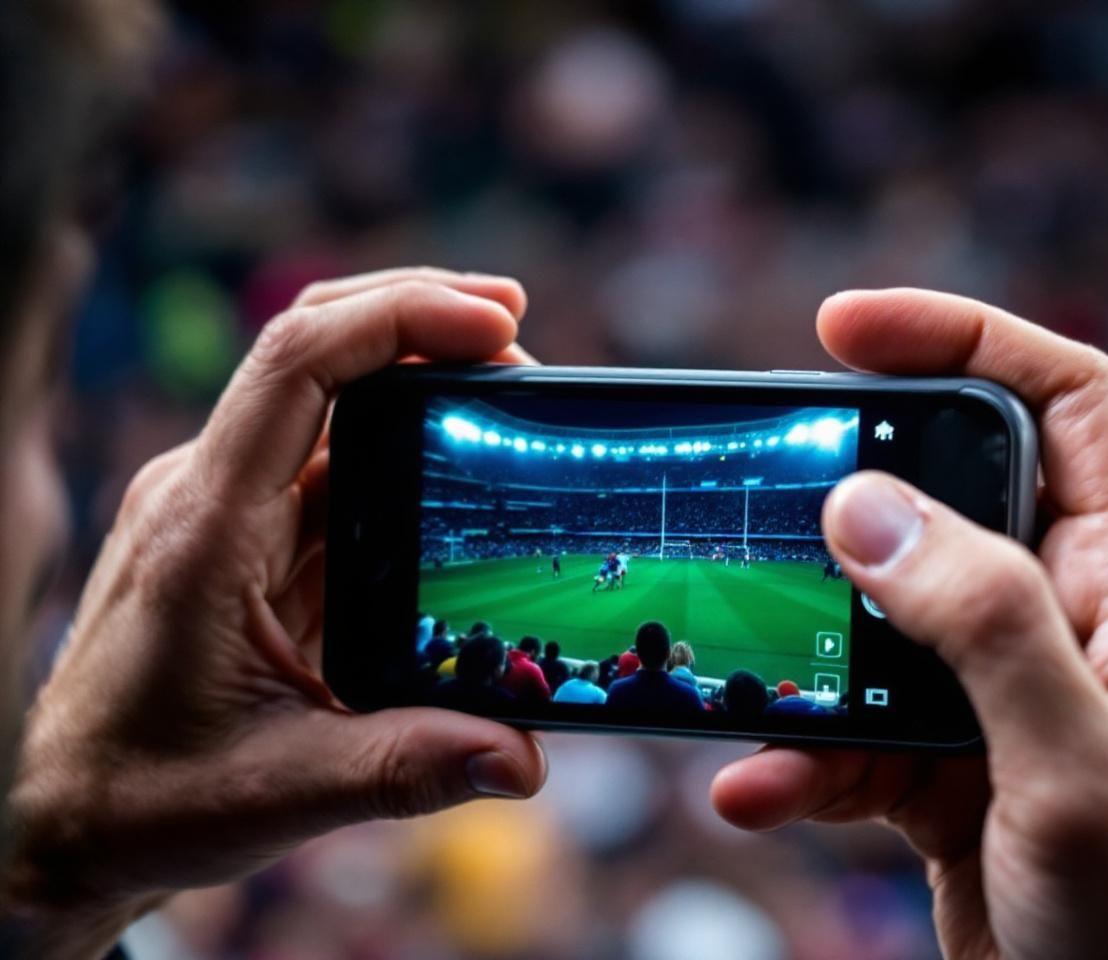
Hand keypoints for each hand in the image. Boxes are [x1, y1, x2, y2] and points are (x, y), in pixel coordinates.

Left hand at [2, 269, 547, 957]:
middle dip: (422, 318)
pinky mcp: (243, 538)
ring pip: (328, 401)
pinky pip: (329, 464)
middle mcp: (209, 494)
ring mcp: (224, 509)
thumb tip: (524, 759)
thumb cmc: (142, 799)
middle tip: (519, 335)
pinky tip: (460, 470)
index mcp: (207, 529)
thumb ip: (405, 767)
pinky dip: (402, 446)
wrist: (57, 817)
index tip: (494, 321)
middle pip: (317, 348)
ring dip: (418, 380)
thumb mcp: (280, 791)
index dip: (399, 316)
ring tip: (510, 395)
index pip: (296, 364)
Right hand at [711, 290, 1107, 959]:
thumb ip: (983, 626)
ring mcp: (1010, 700)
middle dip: (848, 502)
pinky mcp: (959, 772)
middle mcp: (1074, 625)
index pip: (1068, 403)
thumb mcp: (1078, 772)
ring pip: (884, 624)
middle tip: (757, 509)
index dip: (968, 337)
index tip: (845, 329)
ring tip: (744, 690)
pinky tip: (757, 786)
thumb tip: (866, 506)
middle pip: (948, 501)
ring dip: (805, 655)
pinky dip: (803, 753)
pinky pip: (862, 731)